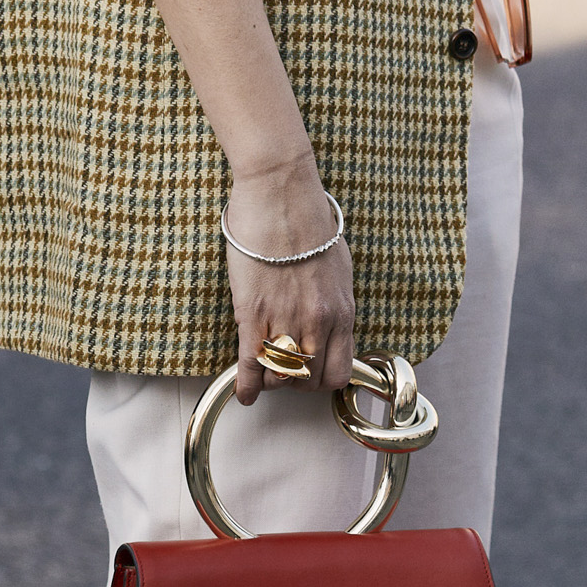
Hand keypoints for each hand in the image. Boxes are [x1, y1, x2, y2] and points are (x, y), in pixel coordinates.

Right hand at [224, 168, 355, 403]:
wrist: (281, 191)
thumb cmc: (308, 220)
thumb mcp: (338, 266)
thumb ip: (333, 301)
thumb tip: (326, 322)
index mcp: (343, 312)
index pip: (339, 372)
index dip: (322, 381)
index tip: (310, 375)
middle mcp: (318, 323)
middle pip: (309, 381)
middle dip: (296, 383)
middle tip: (284, 373)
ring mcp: (286, 320)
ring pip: (280, 378)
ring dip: (271, 380)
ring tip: (263, 372)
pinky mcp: (254, 313)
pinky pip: (251, 365)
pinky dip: (246, 386)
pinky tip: (243, 394)